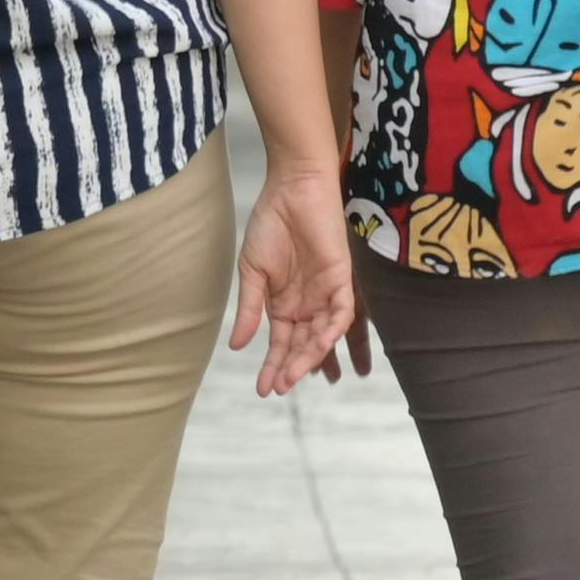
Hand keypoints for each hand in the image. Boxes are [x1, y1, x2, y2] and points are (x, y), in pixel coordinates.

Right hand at [230, 164, 365, 395]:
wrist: (292, 190)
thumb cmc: (269, 225)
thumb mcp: (251, 272)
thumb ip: (248, 309)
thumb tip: (237, 345)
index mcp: (284, 302)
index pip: (281, 343)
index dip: (273, 366)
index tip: (263, 389)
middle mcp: (307, 303)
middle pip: (303, 345)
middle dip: (292, 368)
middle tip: (279, 388)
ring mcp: (326, 293)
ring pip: (323, 334)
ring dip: (311, 356)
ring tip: (296, 376)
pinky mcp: (342, 279)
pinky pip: (342, 311)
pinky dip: (331, 329)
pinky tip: (318, 344)